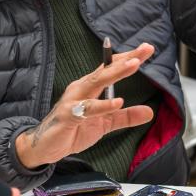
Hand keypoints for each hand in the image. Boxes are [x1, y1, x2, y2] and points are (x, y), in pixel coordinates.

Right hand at [15, 43, 155, 167]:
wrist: (46, 147)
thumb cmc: (73, 130)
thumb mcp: (105, 123)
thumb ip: (125, 117)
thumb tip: (150, 112)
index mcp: (90, 87)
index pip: (110, 68)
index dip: (128, 58)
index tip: (147, 49)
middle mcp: (81, 88)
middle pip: (105, 70)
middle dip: (126, 59)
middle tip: (145, 49)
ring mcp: (73, 101)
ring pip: (96, 82)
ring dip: (116, 73)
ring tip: (134, 65)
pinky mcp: (68, 116)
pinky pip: (87, 109)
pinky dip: (102, 105)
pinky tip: (118, 102)